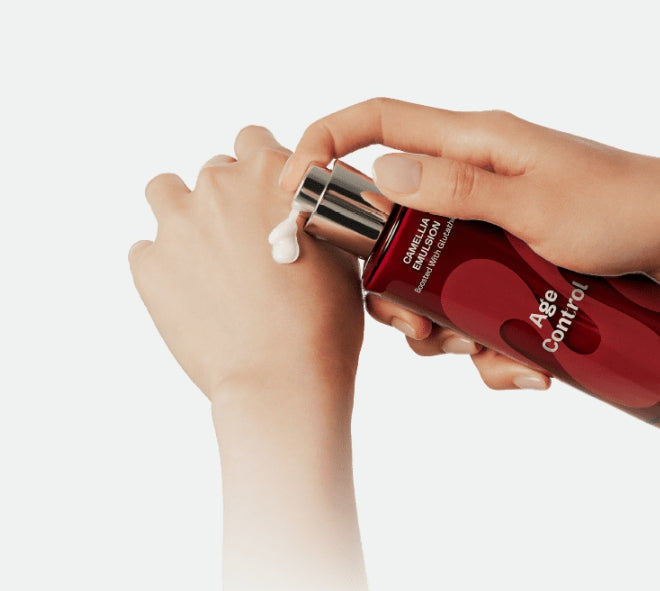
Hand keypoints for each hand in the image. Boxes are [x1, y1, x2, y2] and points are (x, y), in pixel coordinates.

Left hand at [129, 127, 367, 589]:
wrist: (283, 379)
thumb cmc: (323, 323)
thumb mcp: (340, 253)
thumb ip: (310, 214)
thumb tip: (299, 207)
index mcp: (269, 172)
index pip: (251, 140)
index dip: (259, 170)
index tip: (263, 197)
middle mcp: (218, 186)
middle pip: (213, 171)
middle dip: (226, 197)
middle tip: (241, 241)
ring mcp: (177, 224)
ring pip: (165, 192)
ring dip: (182, 212)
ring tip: (203, 254)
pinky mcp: (149, 266)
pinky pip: (146, 249)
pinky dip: (163, 263)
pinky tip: (189, 292)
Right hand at [280, 98, 659, 389]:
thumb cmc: (622, 206)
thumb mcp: (538, 201)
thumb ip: (458, 187)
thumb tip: (383, 175)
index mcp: (467, 147)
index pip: (375, 122)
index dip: (323, 143)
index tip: (292, 191)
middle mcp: (461, 188)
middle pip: (383, 223)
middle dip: (384, 282)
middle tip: (410, 321)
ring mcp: (474, 231)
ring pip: (417, 278)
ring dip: (434, 325)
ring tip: (479, 350)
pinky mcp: (491, 267)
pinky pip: (460, 307)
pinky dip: (479, 345)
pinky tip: (516, 364)